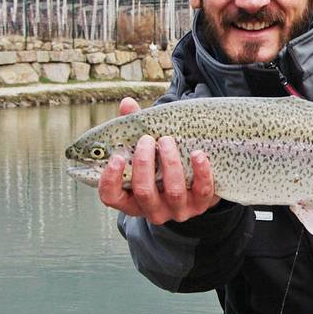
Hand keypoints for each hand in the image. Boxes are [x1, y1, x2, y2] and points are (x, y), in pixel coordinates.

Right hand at [98, 97, 219, 223]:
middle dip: (144, 164)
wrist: (196, 181)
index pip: (111, 197)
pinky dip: (201, 171)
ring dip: (170, 163)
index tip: (117, 157)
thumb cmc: (162, 163)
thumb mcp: (147, 149)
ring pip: (173, 192)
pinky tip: (197, 153)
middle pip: (144, 192)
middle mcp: (152, 209)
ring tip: (168, 140)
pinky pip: (202, 190)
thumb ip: (135, 128)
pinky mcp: (201, 204)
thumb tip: (127, 103)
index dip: (110, 180)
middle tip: (147, 139)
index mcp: (131, 198)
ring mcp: (177, 210)